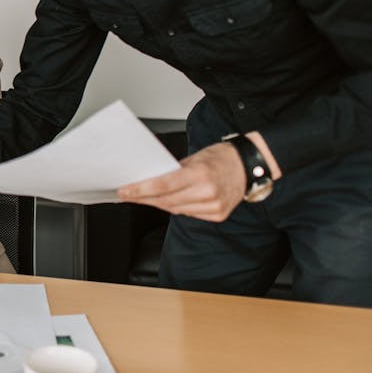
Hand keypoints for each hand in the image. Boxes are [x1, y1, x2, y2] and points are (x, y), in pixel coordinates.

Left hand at [117, 142, 246, 221]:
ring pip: (175, 209)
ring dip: (157, 204)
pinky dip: (176, 208)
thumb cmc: (220, 157)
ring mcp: (214, 206)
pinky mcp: (218, 215)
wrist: (248, 165)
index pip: (162, 186)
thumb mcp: (194, 158)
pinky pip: (189, 214)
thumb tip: (149, 180)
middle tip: (127, 194)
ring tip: (142, 198)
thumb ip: (173, 171)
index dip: (140, 190)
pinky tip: (166, 202)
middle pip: (166, 200)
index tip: (124, 191)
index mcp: (200, 174)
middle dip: (143, 198)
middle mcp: (207, 192)